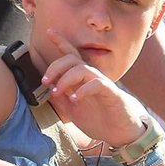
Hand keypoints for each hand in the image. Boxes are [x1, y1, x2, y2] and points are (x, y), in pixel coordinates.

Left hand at [41, 30, 143, 144]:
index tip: (49, 32)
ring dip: (66, 79)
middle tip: (45, 81)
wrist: (119, 134)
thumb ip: (60, 98)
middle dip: (55, 66)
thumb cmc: (98, 120)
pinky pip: (96, 84)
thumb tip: (46, 88)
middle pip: (72, 59)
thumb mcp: (72, 110)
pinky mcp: (110, 93)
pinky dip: (83, 90)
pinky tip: (74, 99)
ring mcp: (102, 83)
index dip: (61, 42)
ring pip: (82, 69)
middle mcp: (91, 77)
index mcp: (82, 79)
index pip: (71, 55)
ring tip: (57, 92)